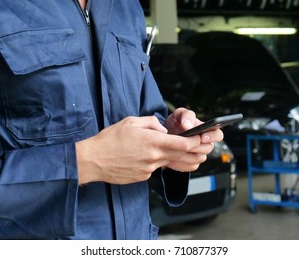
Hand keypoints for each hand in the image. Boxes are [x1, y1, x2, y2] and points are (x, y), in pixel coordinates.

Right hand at [75, 116, 205, 184]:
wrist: (94, 160)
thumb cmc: (110, 139)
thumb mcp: (131, 121)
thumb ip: (152, 123)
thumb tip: (164, 130)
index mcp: (152, 141)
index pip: (183, 144)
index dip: (196, 142)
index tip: (202, 138)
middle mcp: (154, 157)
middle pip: (182, 156)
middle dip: (195, 151)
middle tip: (204, 147)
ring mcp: (149, 169)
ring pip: (169, 163)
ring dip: (179, 158)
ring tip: (185, 153)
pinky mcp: (143, 177)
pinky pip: (155, 169)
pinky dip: (158, 163)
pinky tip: (149, 158)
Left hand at [163, 108, 223, 171]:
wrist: (164, 136)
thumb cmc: (175, 123)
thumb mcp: (179, 114)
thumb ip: (186, 115)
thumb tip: (188, 125)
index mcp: (207, 130)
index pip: (218, 135)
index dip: (212, 137)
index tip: (202, 137)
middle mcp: (205, 144)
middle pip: (208, 148)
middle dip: (197, 146)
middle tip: (186, 144)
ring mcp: (200, 154)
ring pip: (199, 158)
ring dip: (188, 154)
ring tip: (176, 150)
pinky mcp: (192, 164)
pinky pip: (190, 166)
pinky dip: (181, 162)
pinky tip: (172, 157)